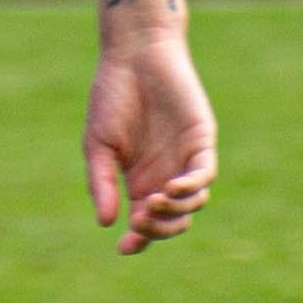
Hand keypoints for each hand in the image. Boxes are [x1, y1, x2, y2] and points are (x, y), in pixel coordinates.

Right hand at [84, 26, 217, 254]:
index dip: (139, 241)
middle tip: (139, 219)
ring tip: (154, 201)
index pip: (146, 223)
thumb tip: (105, 222)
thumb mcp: (98, 144)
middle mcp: (165, 175)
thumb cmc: (112, 96)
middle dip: (158, 230)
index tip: (123, 248)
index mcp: (140, 181)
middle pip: (172, 221)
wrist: (134, 54)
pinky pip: (205, 174)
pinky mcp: (201, 140)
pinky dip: (192, 187)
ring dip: (175, 212)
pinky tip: (172, 188)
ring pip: (193, 203)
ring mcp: (185, 159)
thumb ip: (102, 182)